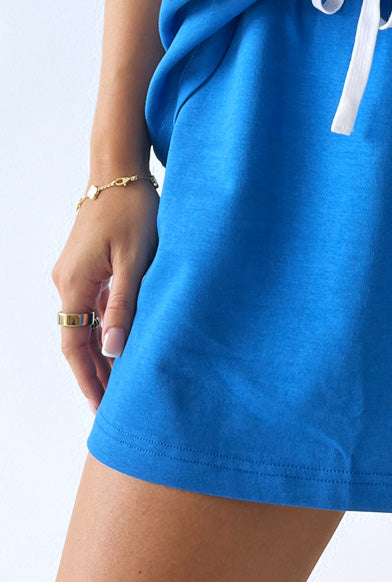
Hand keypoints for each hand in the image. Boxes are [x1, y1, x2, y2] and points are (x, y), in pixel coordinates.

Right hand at [51, 179, 159, 413]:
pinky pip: (93, 308)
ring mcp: (75, 274)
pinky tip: (122, 347)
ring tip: (119, 386)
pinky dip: (105, 331)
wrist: (120, 173)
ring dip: (100, 355)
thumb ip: (123, 305)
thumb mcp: (135, 261)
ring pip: (85, 325)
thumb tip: (113, 349)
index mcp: (73, 284)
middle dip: (94, 374)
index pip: (75, 345)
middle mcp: (67, 283)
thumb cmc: (132, 211)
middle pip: (77, 340)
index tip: (100, 408)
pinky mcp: (87, 267)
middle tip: (111, 408)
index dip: (88, 379)